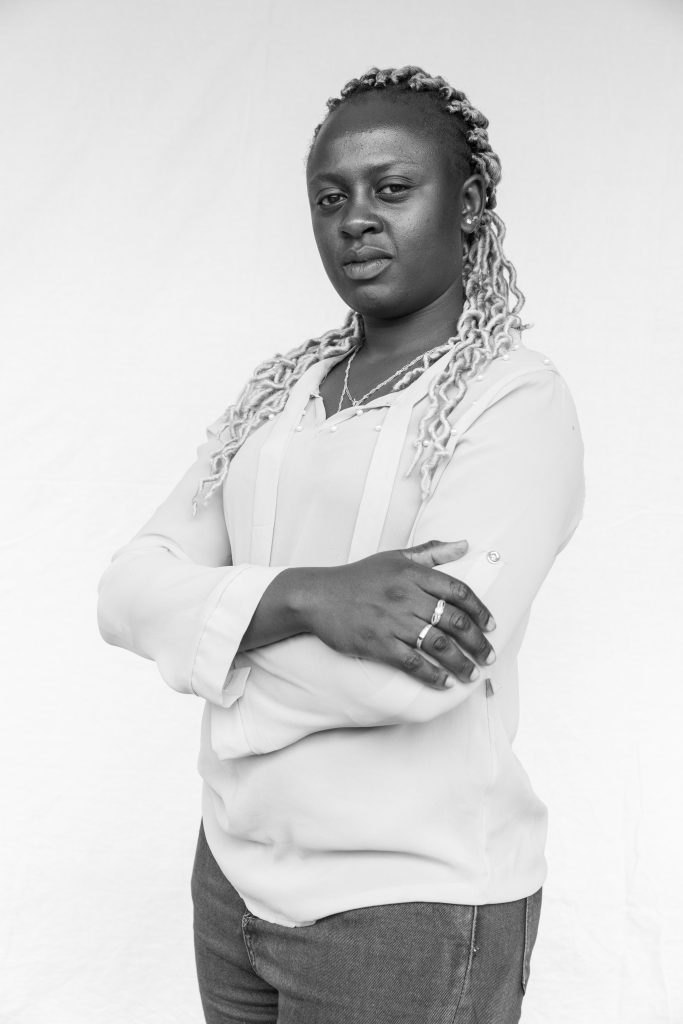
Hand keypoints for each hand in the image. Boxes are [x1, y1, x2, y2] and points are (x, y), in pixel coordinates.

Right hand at [300, 539, 495, 688]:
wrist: (317, 596)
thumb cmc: (359, 577)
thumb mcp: (394, 557)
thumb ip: (431, 552)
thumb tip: (464, 544)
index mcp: (413, 573)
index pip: (459, 592)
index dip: (481, 610)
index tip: (491, 626)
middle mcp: (406, 596)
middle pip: (455, 621)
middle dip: (478, 642)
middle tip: (489, 655)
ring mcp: (392, 621)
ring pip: (439, 645)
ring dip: (462, 662)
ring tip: (473, 674)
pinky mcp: (377, 643)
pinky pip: (413, 662)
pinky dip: (432, 675)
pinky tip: (444, 682)